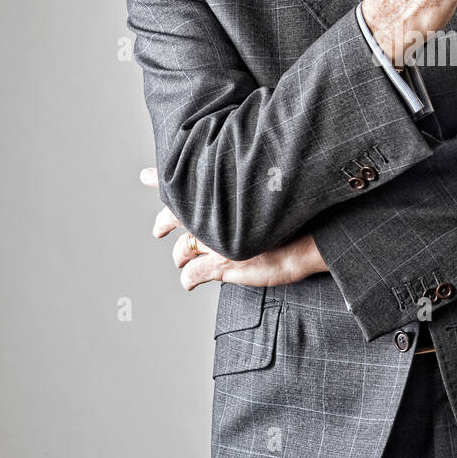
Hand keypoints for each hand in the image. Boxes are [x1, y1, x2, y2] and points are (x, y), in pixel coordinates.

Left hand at [140, 166, 327, 290]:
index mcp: (222, 190)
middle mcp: (213, 213)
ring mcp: (215, 240)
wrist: (311, 236)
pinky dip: (188, 279)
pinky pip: (193, 274)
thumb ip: (248, 185)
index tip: (145, 174)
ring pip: (182, 249)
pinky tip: (187, 283)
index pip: (185, 181)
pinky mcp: (221, 264)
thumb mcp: (268, 188)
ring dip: (179, 256)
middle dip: (163, 221)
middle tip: (157, 228)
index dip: (161, 177)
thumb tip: (243, 175)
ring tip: (179, 260)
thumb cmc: (297, 210)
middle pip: (175, 215)